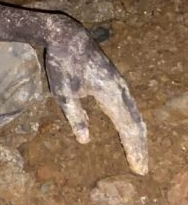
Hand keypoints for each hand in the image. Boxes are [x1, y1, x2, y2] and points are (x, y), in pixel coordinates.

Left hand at [42, 14, 148, 174]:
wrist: (67, 35)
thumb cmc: (62, 63)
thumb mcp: (62, 91)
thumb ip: (74, 115)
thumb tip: (84, 140)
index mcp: (111, 94)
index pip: (128, 128)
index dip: (134, 149)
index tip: (138, 168)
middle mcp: (121, 90)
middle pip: (136, 123)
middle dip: (139, 146)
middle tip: (142, 168)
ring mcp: (120, 84)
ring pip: (135, 114)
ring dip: (137, 135)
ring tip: (138, 153)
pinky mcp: (115, 80)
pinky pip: (129, 105)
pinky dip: (133, 121)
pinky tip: (130, 129)